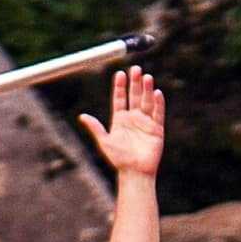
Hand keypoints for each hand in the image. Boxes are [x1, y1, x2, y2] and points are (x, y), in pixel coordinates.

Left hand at [72, 63, 168, 184]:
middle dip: (135, 83)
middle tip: (135, 69)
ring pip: (147, 102)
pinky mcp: (157, 129)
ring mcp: (145, 123)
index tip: (120, 73)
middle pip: (134, 96)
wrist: (134, 172)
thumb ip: (95, 128)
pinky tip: (157, 93)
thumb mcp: (104, 142)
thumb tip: (82, 116)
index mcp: (120, 120)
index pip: (119, 99)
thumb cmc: (118, 159)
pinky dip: (158, 103)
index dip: (119, 86)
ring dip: (146, 89)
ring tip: (146, 77)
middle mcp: (133, 118)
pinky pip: (158, 113)